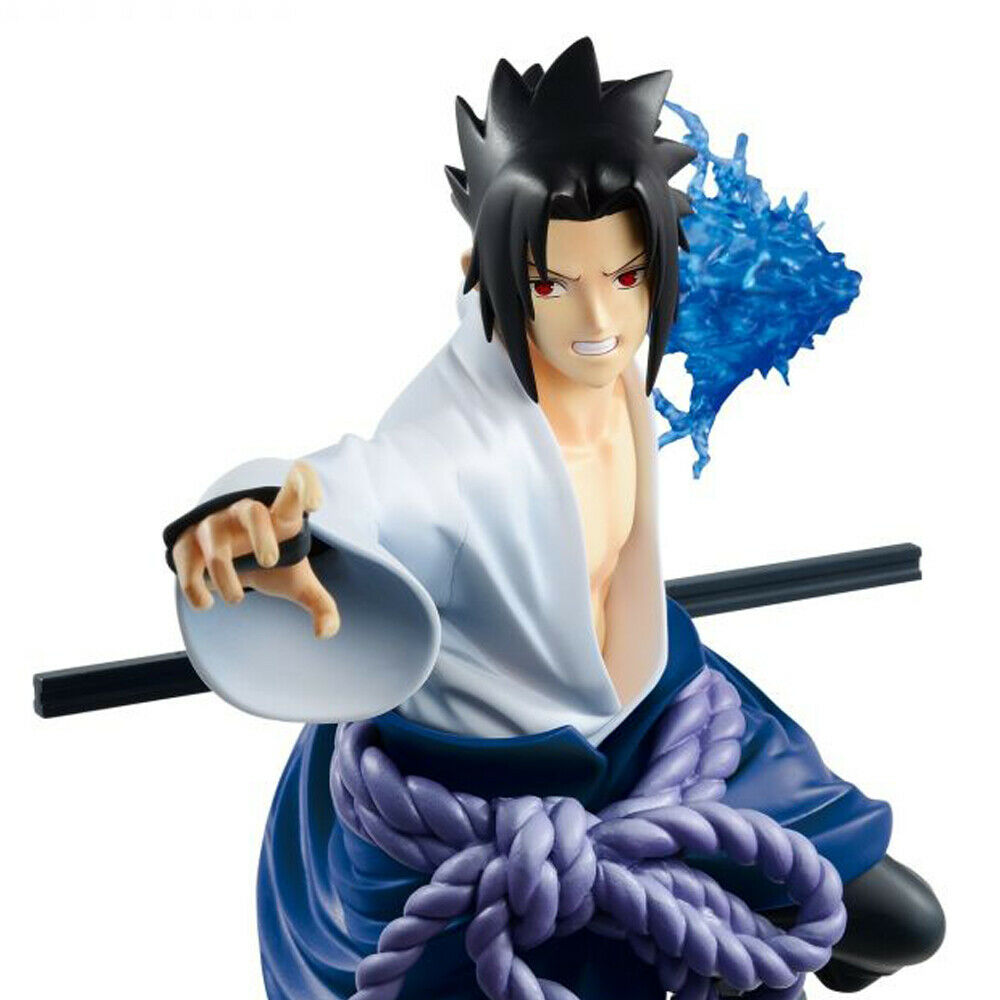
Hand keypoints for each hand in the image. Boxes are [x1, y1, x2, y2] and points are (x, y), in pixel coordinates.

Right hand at [171, 462, 339, 637]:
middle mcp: (243, 515)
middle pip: (252, 512)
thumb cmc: (269, 565)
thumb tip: (325, 633)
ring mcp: (213, 526)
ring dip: (225, 574)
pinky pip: (185, 560)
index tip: (316, 504)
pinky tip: (206, 603)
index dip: (305, 487)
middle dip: (261, 536)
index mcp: (278, 519)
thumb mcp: (296, 582)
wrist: (226, 561)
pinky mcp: (186, 543)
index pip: (294, 491)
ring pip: (216, 544)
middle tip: (269, 562)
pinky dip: (194, 586)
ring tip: (237, 600)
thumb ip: (320, 605)